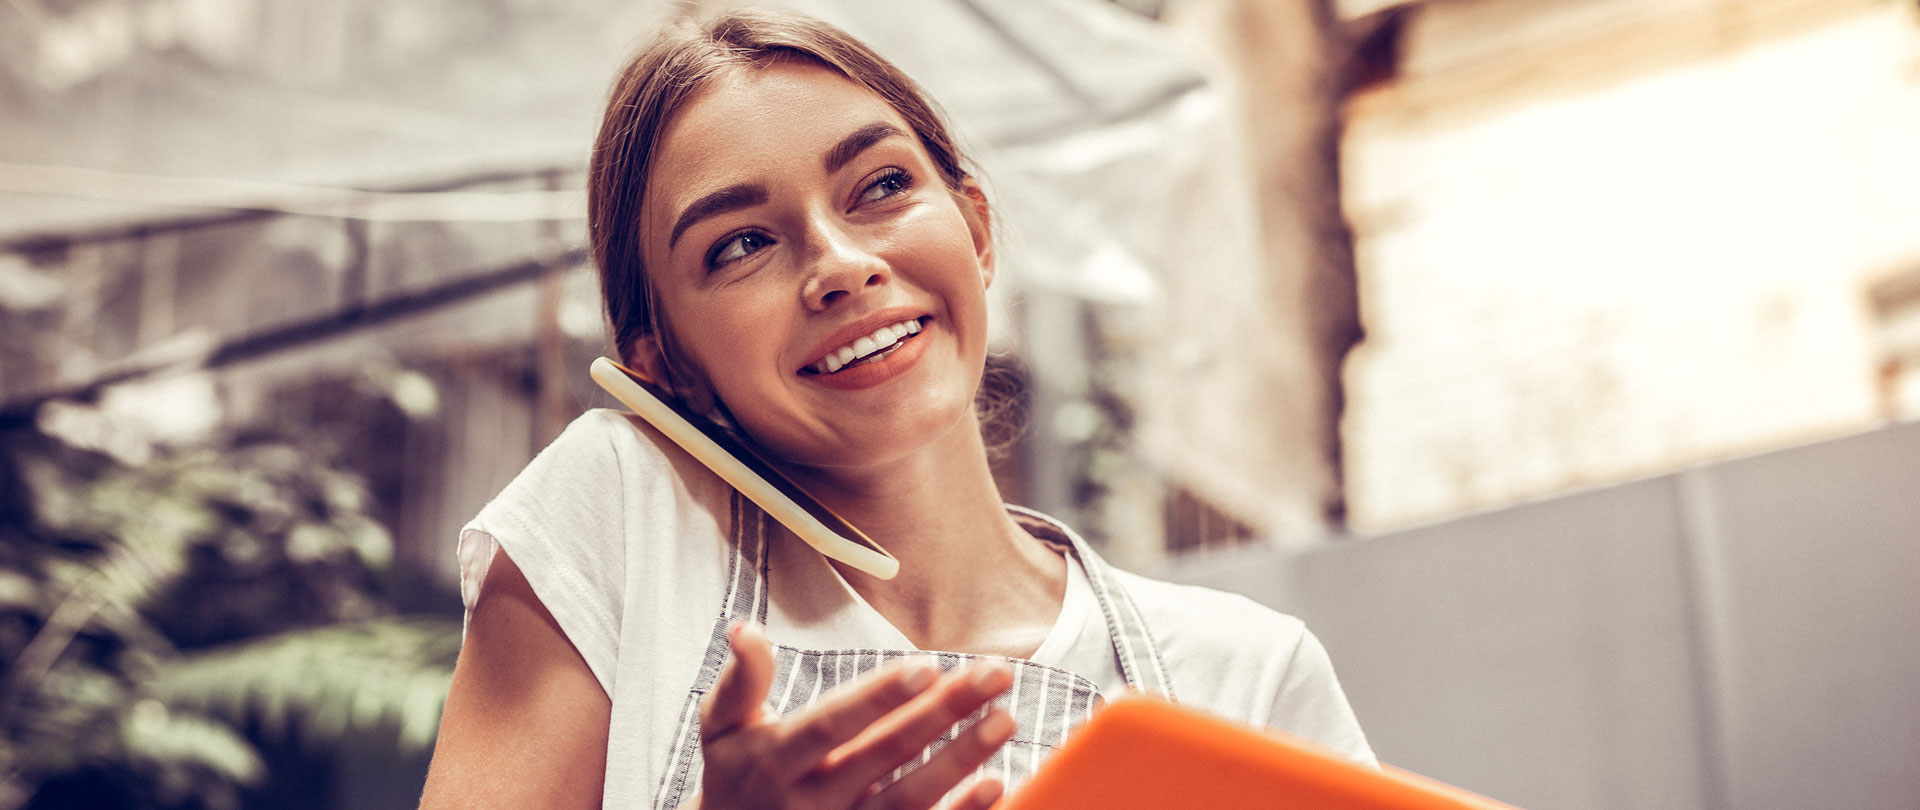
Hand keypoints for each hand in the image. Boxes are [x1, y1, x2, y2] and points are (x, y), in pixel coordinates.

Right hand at [694, 622, 1016, 809]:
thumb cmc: (736, 777)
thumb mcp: (720, 730)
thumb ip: (740, 682)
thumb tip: (744, 630)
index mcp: (775, 758)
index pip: (833, 724)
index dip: (878, 698)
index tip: (927, 666)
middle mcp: (811, 800)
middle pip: (886, 754)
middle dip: (943, 713)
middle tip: (996, 673)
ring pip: (910, 800)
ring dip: (961, 761)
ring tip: (1006, 719)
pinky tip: (995, 783)